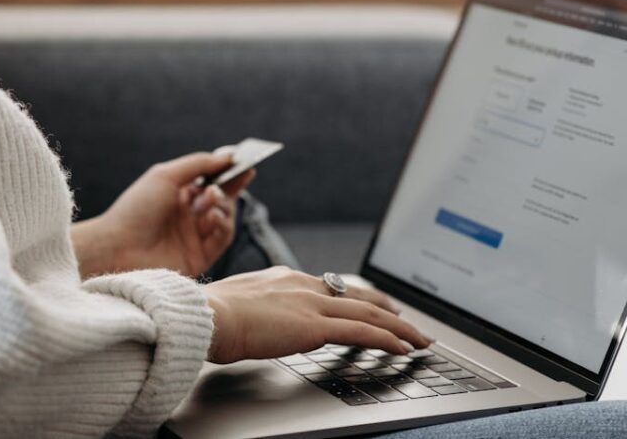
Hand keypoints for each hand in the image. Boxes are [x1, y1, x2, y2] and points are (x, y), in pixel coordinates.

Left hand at [72, 152, 254, 278]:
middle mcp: (188, 216)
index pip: (211, 181)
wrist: (117, 246)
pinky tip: (212, 216)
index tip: (246, 163)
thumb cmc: (137, 208)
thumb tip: (229, 156)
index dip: (230, 173)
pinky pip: (222, 238)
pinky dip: (223, 224)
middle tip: (225, 183)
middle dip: (229, 188)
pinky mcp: (199, 257)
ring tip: (210, 200)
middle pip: (222, 199)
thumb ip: (199, 164)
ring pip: (225, 217)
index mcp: (179, 195)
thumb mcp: (166, 176)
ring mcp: (194, 237)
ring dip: (223, 205)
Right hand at [204, 267, 432, 363]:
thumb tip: (260, 317)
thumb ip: (259, 306)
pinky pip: (362, 332)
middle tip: (406, 320)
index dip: (356, 296)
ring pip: (368, 312)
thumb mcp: (239, 301)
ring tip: (418, 338)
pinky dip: (387, 339)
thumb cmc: (214, 313)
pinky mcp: (314, 326)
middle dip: (386, 308)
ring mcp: (311, 304)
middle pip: (356, 295)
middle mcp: (303, 285)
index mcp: (284, 278)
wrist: (209, 315)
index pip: (330, 286)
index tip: (370, 303)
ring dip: (398, 326)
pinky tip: (402, 348)